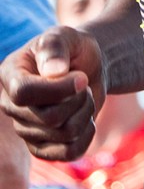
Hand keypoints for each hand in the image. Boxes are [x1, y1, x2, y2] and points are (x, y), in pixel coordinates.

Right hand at [0, 26, 104, 160]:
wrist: (86, 66)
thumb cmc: (72, 48)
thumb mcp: (65, 35)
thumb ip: (55, 47)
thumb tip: (53, 72)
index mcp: (11, 75)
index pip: (24, 93)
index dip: (57, 89)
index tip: (81, 77)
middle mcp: (12, 106)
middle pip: (49, 117)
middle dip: (78, 99)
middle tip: (84, 82)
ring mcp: (26, 129)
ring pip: (64, 134)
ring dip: (86, 112)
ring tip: (85, 96)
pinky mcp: (43, 147)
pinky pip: (69, 153)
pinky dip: (87, 135)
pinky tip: (89, 119)